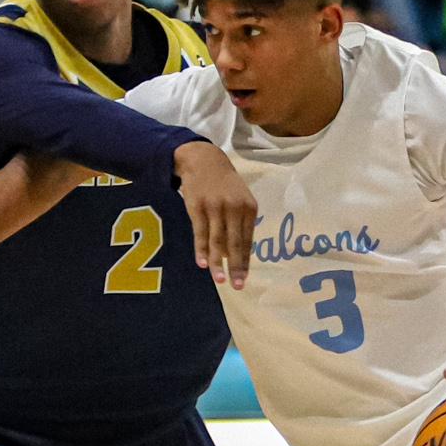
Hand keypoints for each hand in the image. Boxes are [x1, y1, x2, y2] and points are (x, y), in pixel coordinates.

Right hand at [174, 141, 255, 287]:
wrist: (203, 160)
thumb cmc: (223, 184)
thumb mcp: (240, 197)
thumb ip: (241, 222)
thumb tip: (236, 253)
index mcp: (248, 207)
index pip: (247, 240)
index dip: (245, 261)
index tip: (244, 279)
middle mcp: (234, 207)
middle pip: (235, 243)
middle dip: (236, 267)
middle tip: (236, 285)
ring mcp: (215, 207)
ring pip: (217, 240)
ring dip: (218, 262)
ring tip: (219, 279)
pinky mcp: (197, 207)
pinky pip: (200, 233)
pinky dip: (202, 249)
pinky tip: (202, 263)